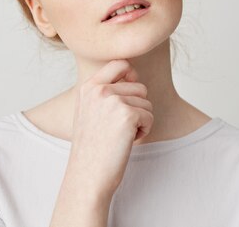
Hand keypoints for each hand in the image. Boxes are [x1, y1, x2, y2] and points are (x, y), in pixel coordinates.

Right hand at [66, 59, 153, 200]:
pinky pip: (150, 116)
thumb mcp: (88, 110)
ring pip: (146, 103)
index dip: (131, 77)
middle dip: (137, 107)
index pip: (119, 64)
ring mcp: (113, 101)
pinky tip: (127, 141)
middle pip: (139, 87)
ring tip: (121, 135)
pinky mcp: (128, 114)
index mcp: (88, 87)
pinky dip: (144, 131)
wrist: (88, 174)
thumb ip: (105, 90)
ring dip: (140, 120)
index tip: (127, 97)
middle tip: (119, 126)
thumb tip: (133, 73)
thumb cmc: (91, 147)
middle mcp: (99, 90)